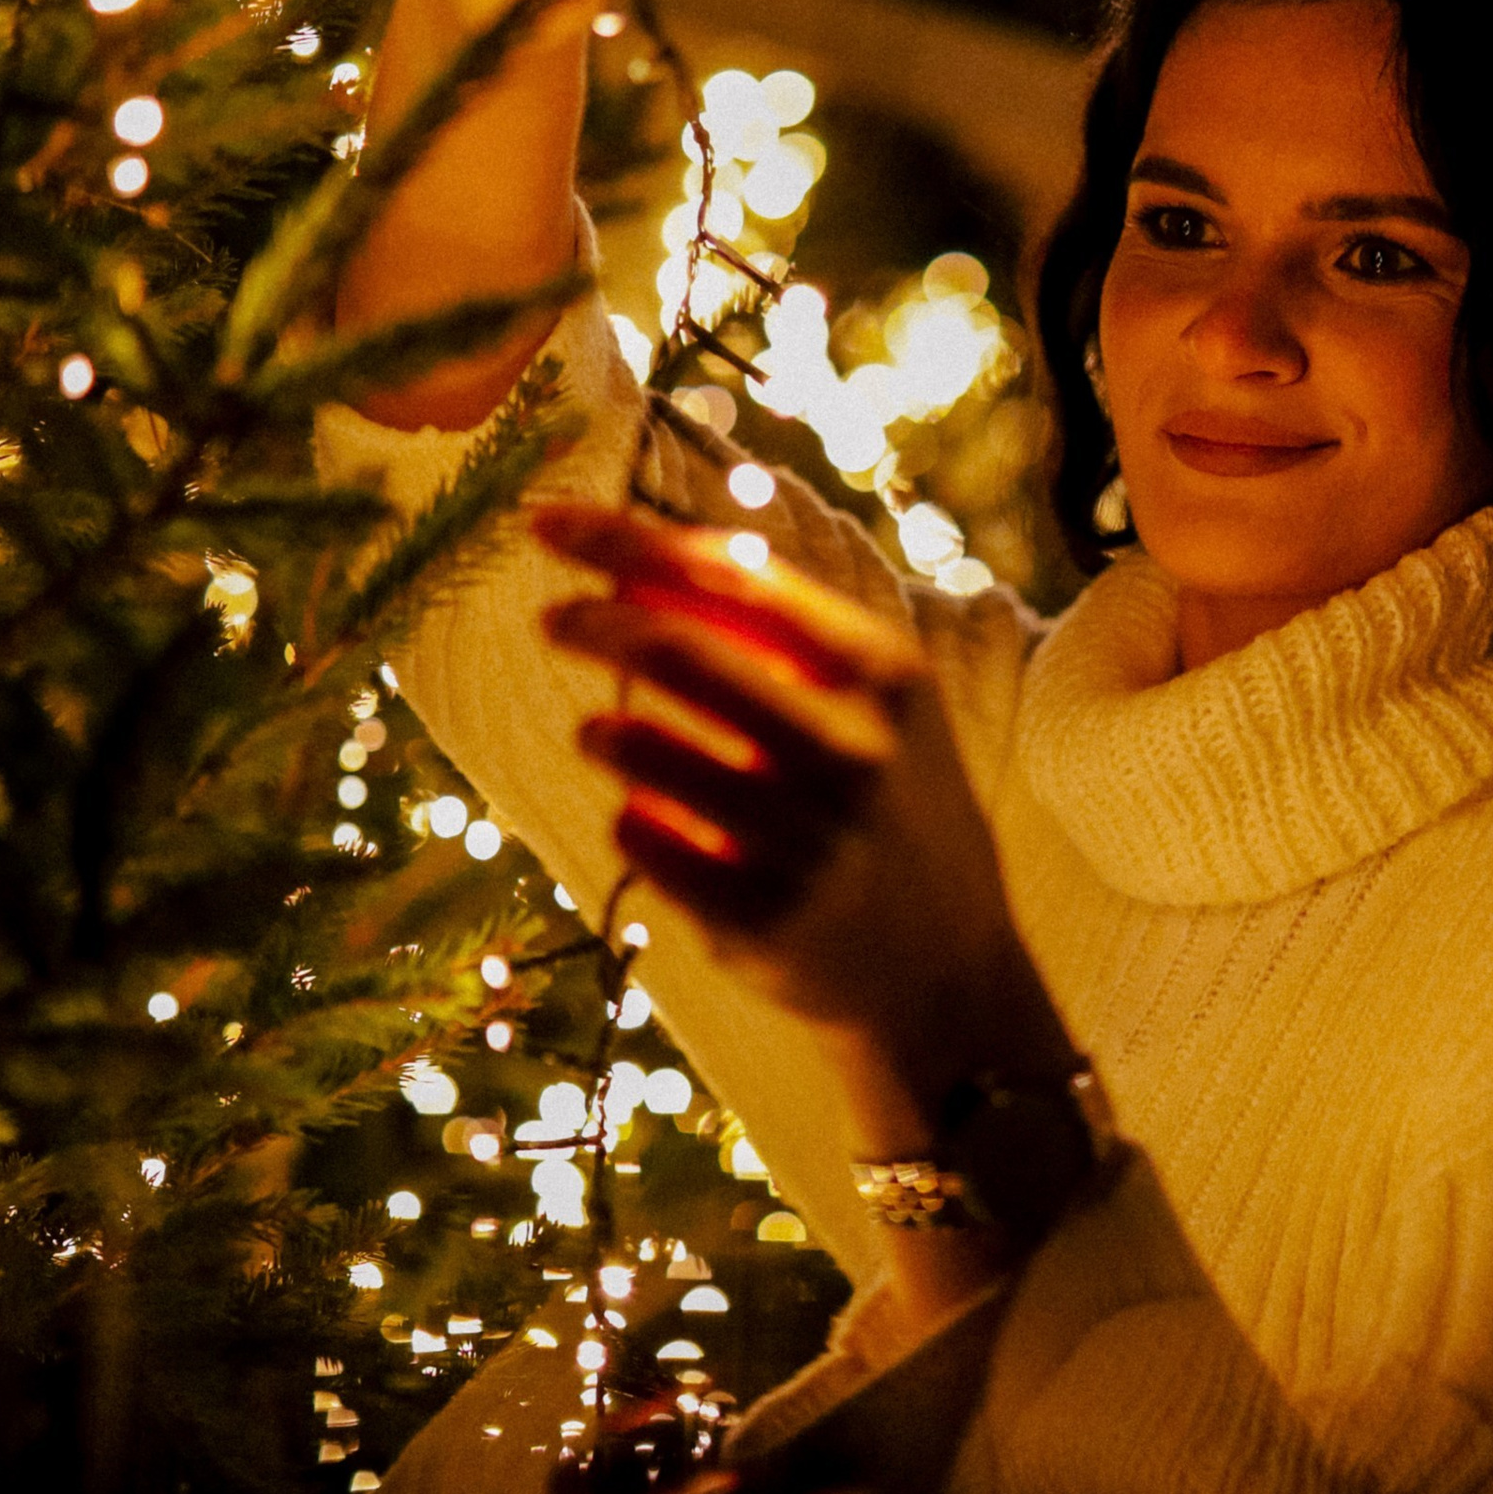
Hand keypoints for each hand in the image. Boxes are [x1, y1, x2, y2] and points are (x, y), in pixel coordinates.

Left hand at [536, 506, 1068, 1129]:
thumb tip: (646, 562)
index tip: (546, 521)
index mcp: (885, 677)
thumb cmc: (893, 807)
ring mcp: (805, 838)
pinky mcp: (757, 917)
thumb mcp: (882, 706)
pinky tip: (649, 817)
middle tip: (553, 619)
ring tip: (602, 732)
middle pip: (674, 651)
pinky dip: (628, 817)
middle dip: (592, 623)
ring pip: (642, 750)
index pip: (733, 576)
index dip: (624, 540)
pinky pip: (640, 839)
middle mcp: (852, 750)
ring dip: (605, 730)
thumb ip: (786, 630)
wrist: (947, 973)